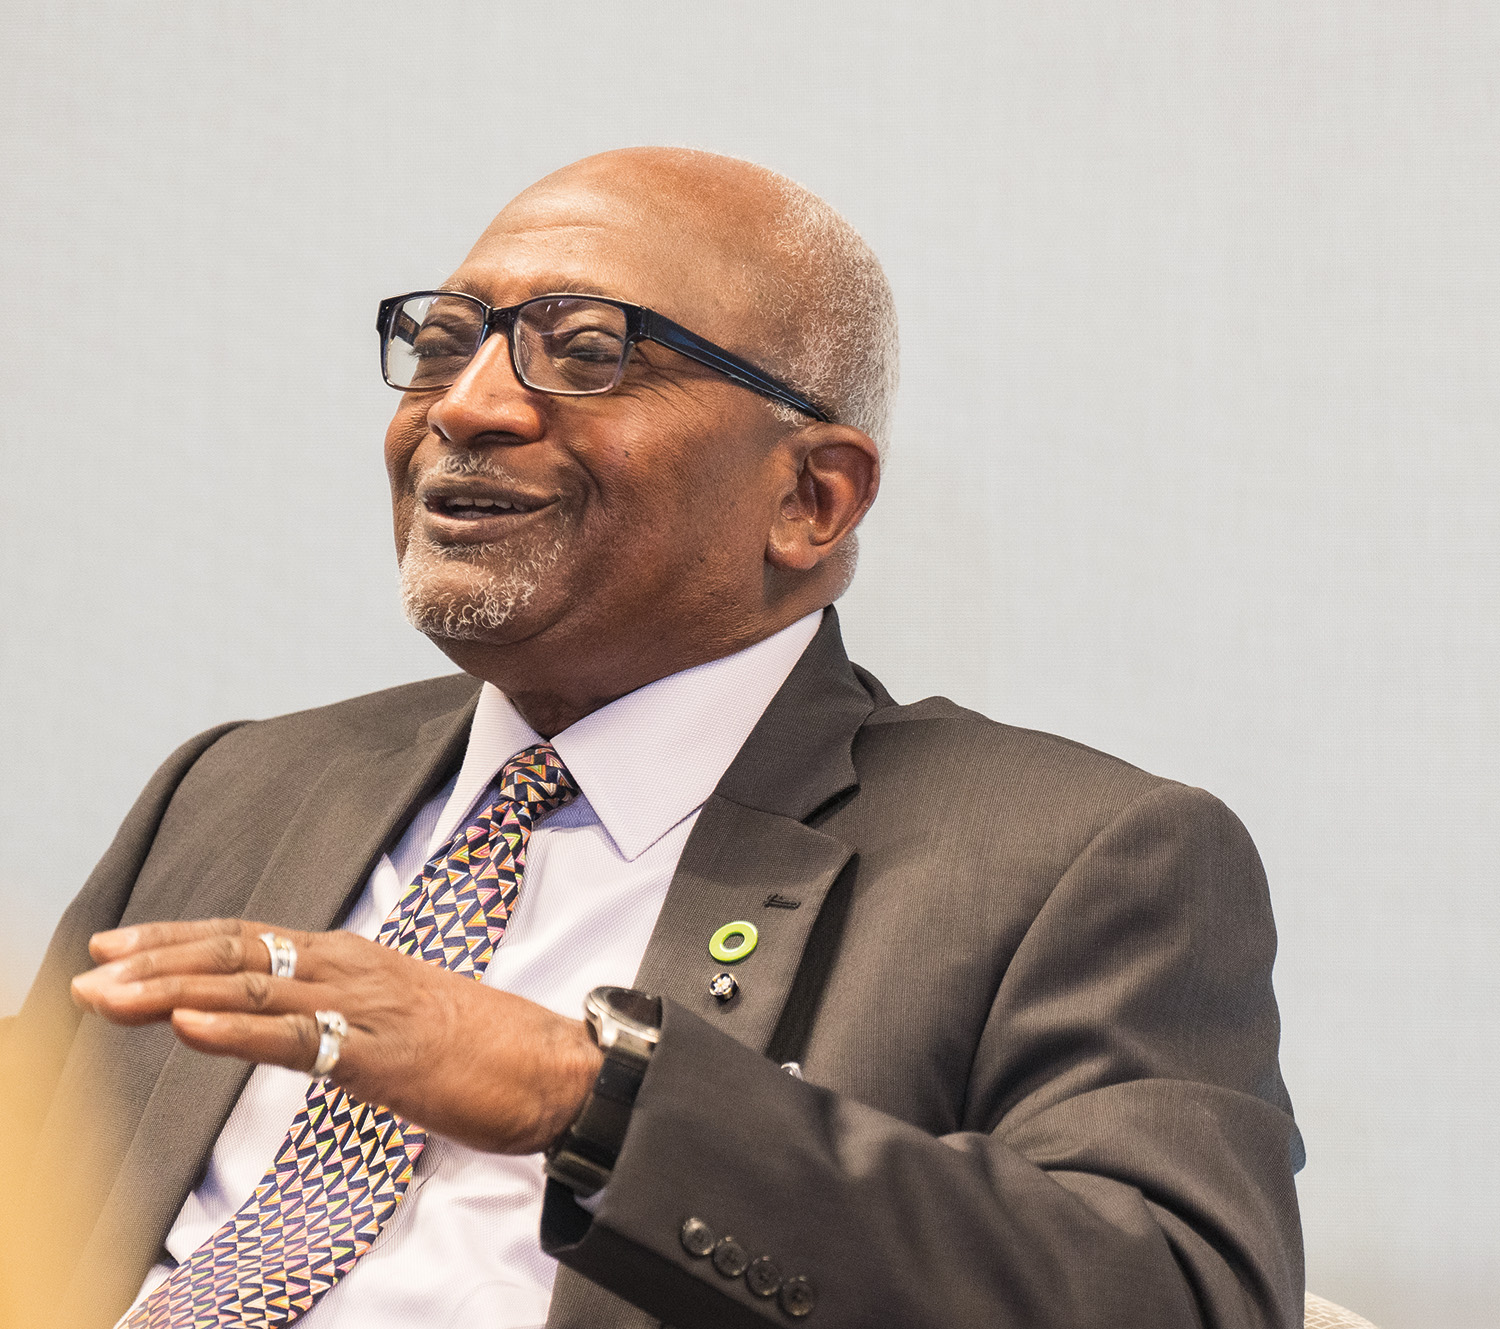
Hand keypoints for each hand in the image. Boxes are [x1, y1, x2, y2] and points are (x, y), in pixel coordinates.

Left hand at [69, 918, 602, 1154]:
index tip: (118, 946)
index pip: (252, 938)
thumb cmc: (484, 1048)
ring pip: (254, 989)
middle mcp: (353, 969)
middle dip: (157, 960)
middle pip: (239, 953)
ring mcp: (367, 1007)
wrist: (554, 1066)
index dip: (180, 940)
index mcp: (357, 959)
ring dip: (172, 991)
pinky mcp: (382, 1054)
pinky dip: (236, 1033)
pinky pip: (299, 1040)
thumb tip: (296, 1024)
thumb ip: (344, 1013)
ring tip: (109, 997)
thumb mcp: (401, 1018)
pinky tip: (186, 1031)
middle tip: (89, 969)